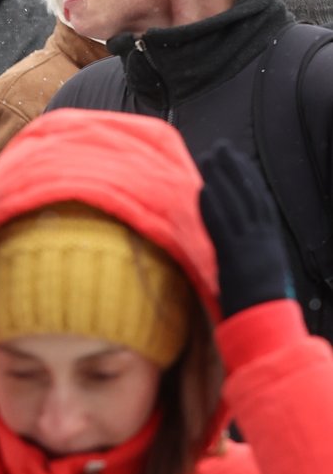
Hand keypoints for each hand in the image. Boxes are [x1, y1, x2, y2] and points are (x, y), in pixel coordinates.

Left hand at [197, 141, 291, 317]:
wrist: (267, 326)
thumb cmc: (261, 308)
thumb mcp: (260, 275)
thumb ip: (248, 257)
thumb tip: (236, 250)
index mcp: (270, 242)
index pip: (259, 201)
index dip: (247, 179)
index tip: (237, 161)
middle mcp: (263, 239)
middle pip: (248, 195)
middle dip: (234, 169)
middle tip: (220, 148)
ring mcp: (250, 246)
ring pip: (236, 205)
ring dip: (221, 179)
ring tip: (208, 158)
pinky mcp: (235, 258)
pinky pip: (223, 227)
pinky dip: (214, 207)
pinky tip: (203, 190)